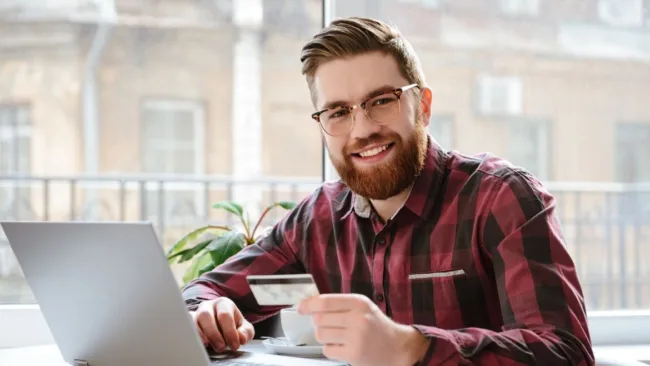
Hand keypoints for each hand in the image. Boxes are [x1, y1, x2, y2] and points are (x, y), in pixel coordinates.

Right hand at [189, 297, 254, 352]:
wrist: (222, 326)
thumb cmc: (233, 325)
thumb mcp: (244, 328)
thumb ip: (246, 332)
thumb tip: (241, 338)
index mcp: (224, 304)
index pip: (225, 315)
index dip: (230, 332)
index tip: (234, 345)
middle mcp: (208, 306)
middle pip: (206, 315)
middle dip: (214, 333)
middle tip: (221, 347)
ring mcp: (197, 313)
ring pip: (194, 320)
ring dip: (201, 335)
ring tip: (209, 345)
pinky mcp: (189, 322)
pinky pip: (186, 326)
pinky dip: (191, 335)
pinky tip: (199, 343)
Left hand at [298, 294, 429, 365]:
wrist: (398, 347)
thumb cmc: (376, 325)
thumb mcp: (362, 307)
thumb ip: (339, 304)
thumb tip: (309, 305)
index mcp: (358, 302)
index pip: (325, 301)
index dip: (308, 304)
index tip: (300, 308)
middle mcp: (357, 318)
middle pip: (319, 319)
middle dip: (319, 322)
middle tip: (330, 325)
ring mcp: (355, 337)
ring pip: (320, 334)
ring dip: (323, 336)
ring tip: (337, 336)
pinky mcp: (353, 354)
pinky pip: (327, 350)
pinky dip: (330, 349)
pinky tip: (342, 346)